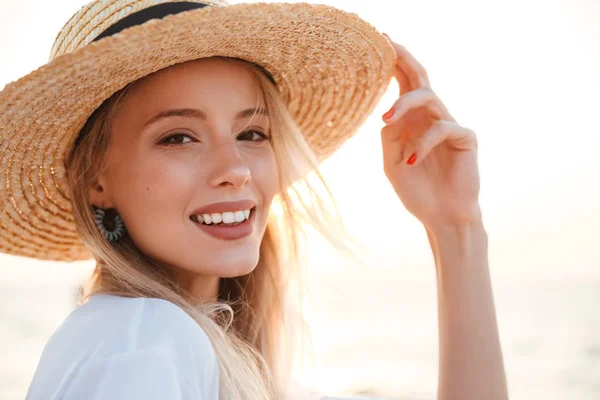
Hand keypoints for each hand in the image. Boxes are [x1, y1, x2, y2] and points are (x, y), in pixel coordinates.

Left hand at [380, 34, 480, 229]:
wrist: (441, 217)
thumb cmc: (417, 191)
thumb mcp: (392, 164)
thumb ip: (389, 139)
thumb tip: (387, 116)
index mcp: (413, 121)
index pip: (403, 84)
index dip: (393, 63)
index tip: (378, 40)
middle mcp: (431, 117)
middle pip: (420, 78)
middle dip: (404, 58)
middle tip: (387, 43)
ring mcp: (449, 125)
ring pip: (428, 97)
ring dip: (404, 105)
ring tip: (387, 120)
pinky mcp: (465, 138)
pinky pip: (442, 128)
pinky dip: (423, 144)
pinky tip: (414, 162)